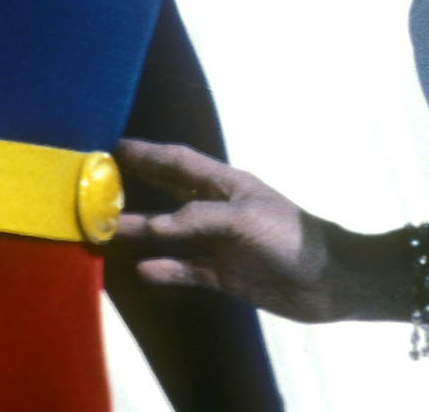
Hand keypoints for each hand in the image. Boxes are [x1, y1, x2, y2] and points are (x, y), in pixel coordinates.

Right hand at [113, 139, 356, 322]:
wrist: (331, 281)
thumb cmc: (291, 237)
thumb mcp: (242, 219)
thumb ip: (195, 220)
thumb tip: (150, 226)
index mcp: (226, 183)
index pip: (178, 161)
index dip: (146, 152)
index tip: (110, 147)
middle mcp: (219, 209)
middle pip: (169, 192)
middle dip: (136, 184)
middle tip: (97, 183)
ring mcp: (222, 243)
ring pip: (172, 234)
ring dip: (142, 231)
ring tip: (105, 230)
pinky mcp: (227, 275)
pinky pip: (188, 270)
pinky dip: (166, 270)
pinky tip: (143, 270)